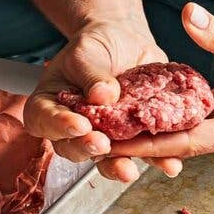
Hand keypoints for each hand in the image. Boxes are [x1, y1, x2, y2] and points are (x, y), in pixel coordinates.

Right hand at [23, 18, 183, 180]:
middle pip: (72, 147)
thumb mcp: (87, 52)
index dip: (59, 126)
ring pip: (105, 160)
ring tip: (129, 170)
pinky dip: (156, 161)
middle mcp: (74, 128)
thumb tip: (103, 95)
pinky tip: (169, 164)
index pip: (44, 120)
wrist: (126, 43)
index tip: (79, 125)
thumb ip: (92, 74)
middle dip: (87, 149)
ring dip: (117, 167)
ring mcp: (104, 136)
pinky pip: (143, 154)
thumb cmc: (96, 47)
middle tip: (102, 144)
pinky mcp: (132, 139)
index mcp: (51, 105)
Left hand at [110, 3, 213, 165]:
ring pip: (182, 132)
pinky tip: (136, 102)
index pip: (184, 141)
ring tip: (103, 118)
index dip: (144, 140)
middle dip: (136, 136)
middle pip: (176, 142)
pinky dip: (166, 112)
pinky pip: (193, 119)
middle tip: (92, 128)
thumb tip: (188, 15)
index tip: (109, 138)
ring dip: (148, 125)